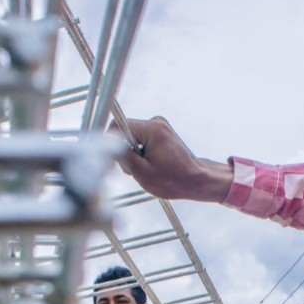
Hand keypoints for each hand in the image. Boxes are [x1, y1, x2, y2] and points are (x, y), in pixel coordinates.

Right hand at [114, 117, 232, 201]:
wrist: (196, 181)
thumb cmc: (174, 180)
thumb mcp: (141, 172)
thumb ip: (122, 155)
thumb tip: (107, 145)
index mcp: (152, 129)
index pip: (118, 126)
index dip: (110, 142)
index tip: (111, 157)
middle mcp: (156, 123)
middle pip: (125, 132)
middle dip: (125, 152)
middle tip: (136, 170)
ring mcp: (159, 127)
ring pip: (132, 138)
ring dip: (134, 155)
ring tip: (147, 169)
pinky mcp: (161, 134)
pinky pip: (141, 141)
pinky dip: (141, 154)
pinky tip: (150, 166)